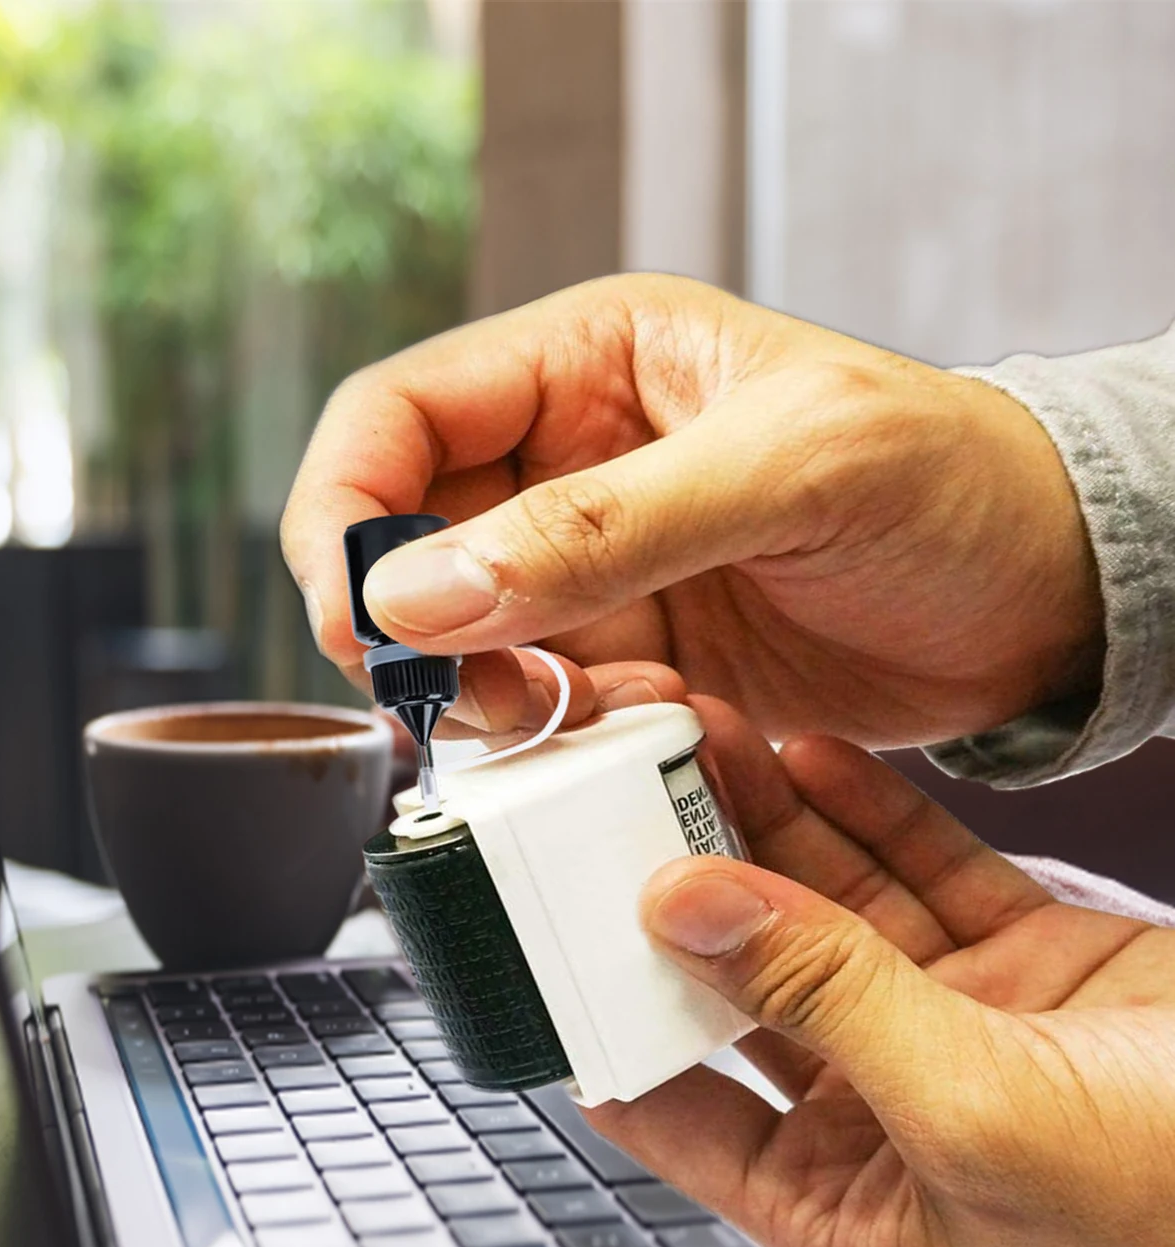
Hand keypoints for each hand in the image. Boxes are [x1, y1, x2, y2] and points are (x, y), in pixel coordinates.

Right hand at [281, 274, 1100, 747]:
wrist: (1044, 600)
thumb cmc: (952, 483)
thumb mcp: (789, 472)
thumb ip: (602, 528)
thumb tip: (417, 589)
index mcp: (586, 362)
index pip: (394, 418)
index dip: (347, 515)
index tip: (367, 619)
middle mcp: (566, 465)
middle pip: (400, 546)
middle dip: (417, 634)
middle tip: (488, 696)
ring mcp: (591, 570)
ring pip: (459, 644)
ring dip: (499, 698)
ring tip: (600, 710)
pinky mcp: (626, 658)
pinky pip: (538, 707)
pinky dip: (564, 739)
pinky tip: (650, 726)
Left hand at [586, 697, 1174, 1246]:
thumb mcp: (965, 1105)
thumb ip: (817, 996)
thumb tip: (683, 908)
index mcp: (839, 1197)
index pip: (669, 1106)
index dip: (596, 1018)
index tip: (535, 927)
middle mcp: (872, 1106)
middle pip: (734, 979)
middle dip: (675, 886)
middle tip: (615, 793)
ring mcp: (940, 1017)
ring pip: (814, 905)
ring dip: (756, 824)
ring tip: (695, 738)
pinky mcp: (1011, 948)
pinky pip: (907, 866)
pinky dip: (857, 807)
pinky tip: (797, 751)